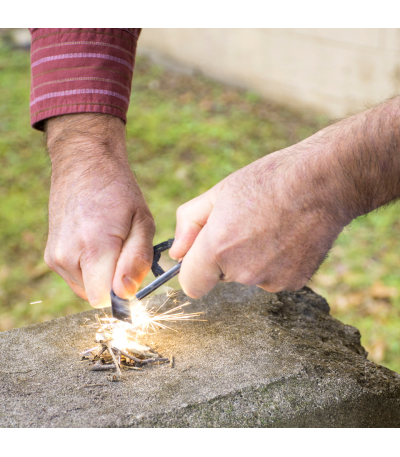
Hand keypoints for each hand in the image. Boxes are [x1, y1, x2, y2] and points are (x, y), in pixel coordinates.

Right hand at [44, 114, 154, 307]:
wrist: (84, 165)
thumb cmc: (119, 192)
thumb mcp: (143, 222)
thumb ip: (137, 260)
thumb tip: (126, 293)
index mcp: (94, 247)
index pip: (104, 300)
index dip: (122, 293)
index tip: (131, 275)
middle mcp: (68, 256)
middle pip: (97, 296)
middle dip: (113, 283)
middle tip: (122, 250)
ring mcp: (56, 257)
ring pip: (86, 289)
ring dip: (101, 276)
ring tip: (108, 243)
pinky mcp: (51, 256)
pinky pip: (76, 279)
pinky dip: (89, 270)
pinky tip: (95, 243)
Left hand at [169, 136, 350, 297]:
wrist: (322, 181)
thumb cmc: (268, 181)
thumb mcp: (218, 193)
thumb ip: (188, 225)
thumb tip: (177, 254)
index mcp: (217, 249)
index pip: (191, 285)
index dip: (195, 271)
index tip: (203, 256)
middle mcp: (242, 272)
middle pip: (221, 278)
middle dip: (225, 258)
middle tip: (245, 226)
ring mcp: (270, 280)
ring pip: (249, 277)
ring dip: (253, 260)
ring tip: (270, 228)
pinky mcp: (294, 282)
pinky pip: (273, 278)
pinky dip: (277, 263)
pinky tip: (287, 238)